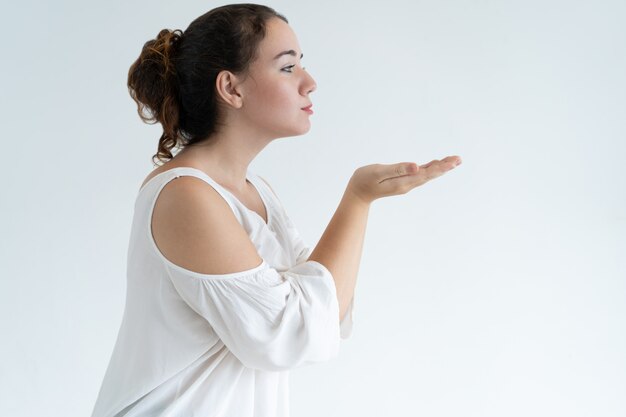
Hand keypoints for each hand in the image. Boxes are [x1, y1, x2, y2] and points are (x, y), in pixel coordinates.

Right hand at [346, 156, 461, 202]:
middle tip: (459, 159)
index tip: (453, 162)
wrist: (357, 193)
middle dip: (445, 167)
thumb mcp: (379, 173)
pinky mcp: (403, 180)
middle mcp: (408, 184)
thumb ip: (397, 169)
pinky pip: (420, 173)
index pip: (426, 174)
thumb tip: (416, 166)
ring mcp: (406, 183)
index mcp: (404, 182)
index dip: (440, 167)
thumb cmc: (364, 180)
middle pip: (430, 175)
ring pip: (427, 174)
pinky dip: (430, 168)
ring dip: (440, 167)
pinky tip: (436, 163)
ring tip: (454, 160)